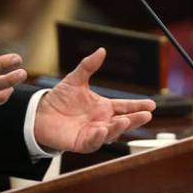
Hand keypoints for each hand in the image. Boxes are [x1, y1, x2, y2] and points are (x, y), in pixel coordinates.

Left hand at [34, 47, 154, 152]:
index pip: (125, 107)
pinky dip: (99, 137)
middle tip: (147, 115)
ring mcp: (93, 133)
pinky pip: (93, 142)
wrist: (40, 113)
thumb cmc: (59, 98)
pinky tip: (103, 130)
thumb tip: (102, 50)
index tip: (152, 105)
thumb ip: (88, 66)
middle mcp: (102, 121)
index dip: (138, 106)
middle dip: (135, 119)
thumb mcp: (75, 80)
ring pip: (111, 133)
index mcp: (103, 107)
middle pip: (123, 122)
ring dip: (119, 128)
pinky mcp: (82, 143)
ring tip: (125, 120)